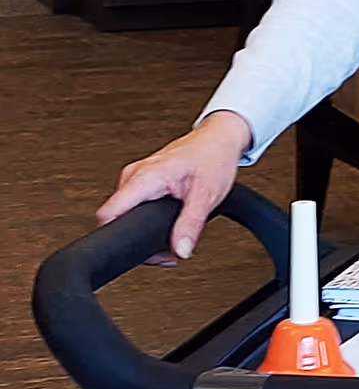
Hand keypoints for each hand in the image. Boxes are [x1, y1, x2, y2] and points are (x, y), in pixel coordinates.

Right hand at [95, 111, 252, 262]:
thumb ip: (191, 225)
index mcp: (144, 177)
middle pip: (118, 219)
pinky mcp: (143, 181)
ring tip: (175, 233)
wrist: (219, 138)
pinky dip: (151, 219)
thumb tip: (181, 250)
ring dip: (148, 230)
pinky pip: (136, 206)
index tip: (137, 249)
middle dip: (141, 239)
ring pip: (128, 215)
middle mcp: (134, 175)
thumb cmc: (214, 157)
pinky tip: (171, 222)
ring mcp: (136, 177)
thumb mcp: (206, 195)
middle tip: (170, 247)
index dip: (117, 236)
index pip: (108, 214)